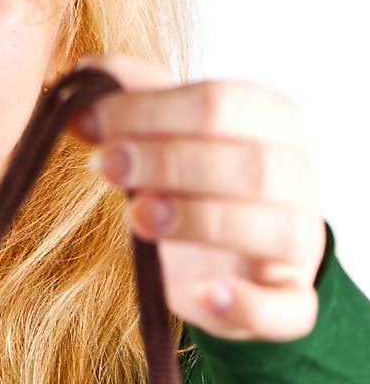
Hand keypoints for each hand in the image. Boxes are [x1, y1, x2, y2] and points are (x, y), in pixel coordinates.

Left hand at [66, 53, 326, 341]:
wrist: (230, 259)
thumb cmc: (197, 183)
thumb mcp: (167, 134)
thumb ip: (132, 100)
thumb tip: (81, 75)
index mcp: (274, 120)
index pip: (221, 102)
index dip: (150, 111)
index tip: (90, 122)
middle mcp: (299, 176)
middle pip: (249, 162)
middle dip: (169, 161)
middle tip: (105, 167)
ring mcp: (301, 241)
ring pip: (273, 227)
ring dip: (200, 220)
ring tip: (136, 219)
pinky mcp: (292, 301)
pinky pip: (288, 308)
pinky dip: (246, 302)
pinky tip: (201, 293)